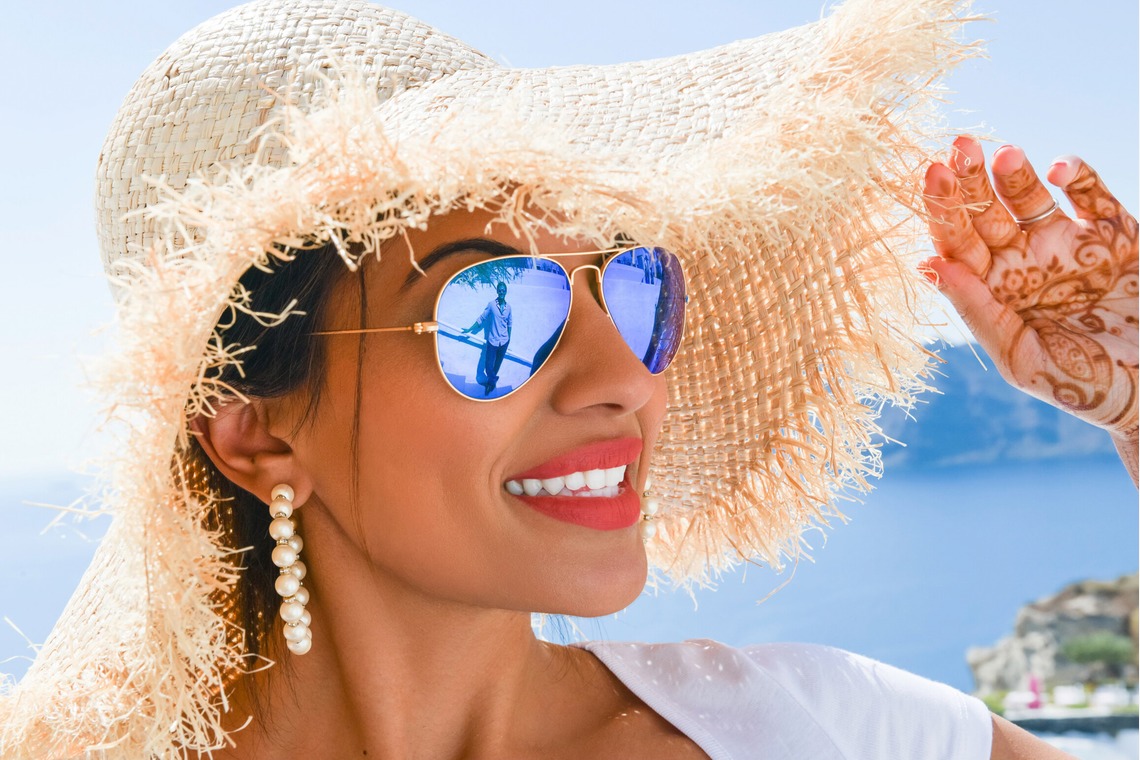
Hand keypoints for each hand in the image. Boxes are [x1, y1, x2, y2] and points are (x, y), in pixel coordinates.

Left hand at [921, 136, 1137, 446]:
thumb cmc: (1083, 387)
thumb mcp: (1021, 358)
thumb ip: (977, 312)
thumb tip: (930, 264)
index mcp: (994, 290)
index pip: (957, 242)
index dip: (943, 209)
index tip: (933, 175)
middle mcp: (1024, 262)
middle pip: (986, 212)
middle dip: (971, 180)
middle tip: (960, 146)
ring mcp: (1068, 245)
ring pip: (1031, 198)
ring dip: (1015, 173)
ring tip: (1004, 153)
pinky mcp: (1115, 234)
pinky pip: (1092, 195)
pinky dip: (1078, 176)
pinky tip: (1060, 168)